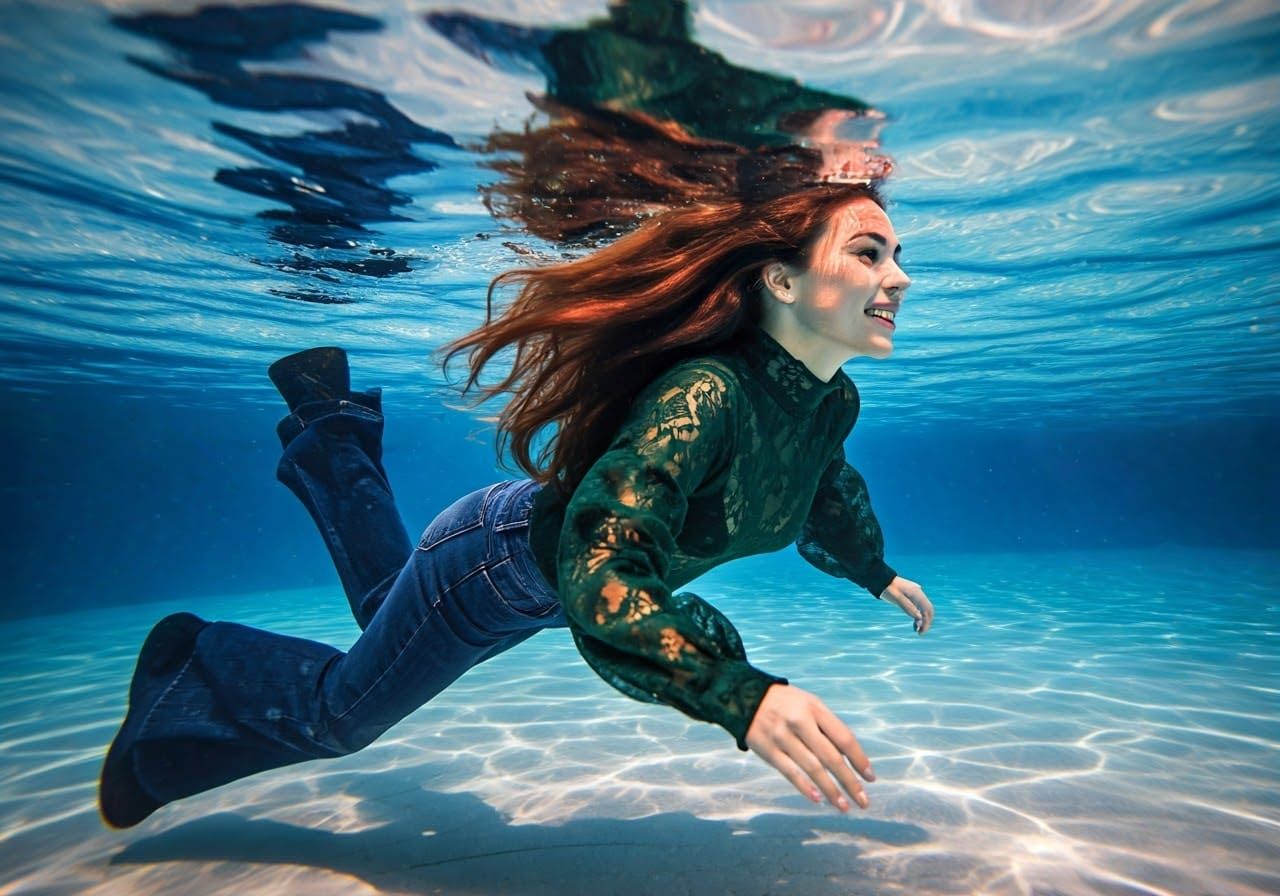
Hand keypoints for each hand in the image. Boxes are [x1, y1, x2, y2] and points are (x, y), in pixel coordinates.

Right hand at [745, 684, 874, 812]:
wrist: (743, 696)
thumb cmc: (786, 703)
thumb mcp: (809, 704)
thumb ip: (828, 727)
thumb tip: (850, 759)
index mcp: (815, 709)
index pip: (844, 738)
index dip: (860, 760)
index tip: (871, 778)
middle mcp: (800, 722)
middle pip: (831, 758)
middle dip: (850, 782)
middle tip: (863, 801)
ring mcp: (783, 737)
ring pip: (812, 769)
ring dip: (831, 791)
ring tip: (844, 806)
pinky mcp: (768, 750)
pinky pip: (790, 772)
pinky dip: (805, 787)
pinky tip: (818, 799)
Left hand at [880, 576, 933, 634]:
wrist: (881, 579)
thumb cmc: (888, 588)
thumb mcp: (897, 598)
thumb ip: (908, 607)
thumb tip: (920, 618)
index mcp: (917, 593)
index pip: (928, 609)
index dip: (927, 621)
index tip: (922, 631)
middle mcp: (918, 593)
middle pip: (927, 610)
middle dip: (926, 622)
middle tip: (920, 633)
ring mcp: (915, 595)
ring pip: (923, 610)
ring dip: (922, 620)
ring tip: (916, 630)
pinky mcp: (910, 597)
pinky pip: (917, 608)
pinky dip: (917, 616)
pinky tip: (914, 624)